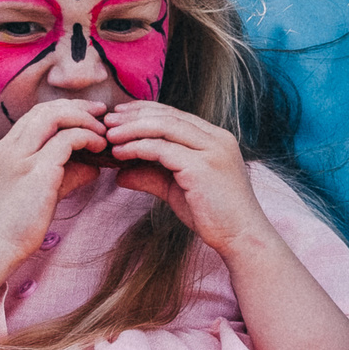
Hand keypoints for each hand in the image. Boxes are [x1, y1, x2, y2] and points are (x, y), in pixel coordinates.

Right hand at [0, 99, 108, 265]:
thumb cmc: (12, 227)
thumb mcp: (39, 193)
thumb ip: (65, 176)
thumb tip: (93, 167)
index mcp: (5, 150)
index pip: (35, 114)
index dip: (64, 109)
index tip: (87, 115)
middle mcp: (10, 148)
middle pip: (46, 109)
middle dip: (77, 107)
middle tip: (102, 113)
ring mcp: (21, 157)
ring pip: (55, 117)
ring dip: (84, 120)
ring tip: (103, 133)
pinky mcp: (36, 171)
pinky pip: (66, 140)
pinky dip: (86, 138)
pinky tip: (98, 149)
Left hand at [102, 103, 276, 260]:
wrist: (241, 238)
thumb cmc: (214, 216)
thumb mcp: (177, 190)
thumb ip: (152, 176)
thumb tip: (120, 174)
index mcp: (215, 138)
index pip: (175, 114)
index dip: (144, 111)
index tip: (119, 114)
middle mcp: (216, 138)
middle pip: (168, 115)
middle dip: (134, 115)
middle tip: (107, 119)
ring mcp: (212, 150)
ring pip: (164, 127)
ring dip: (132, 128)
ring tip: (109, 135)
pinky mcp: (203, 167)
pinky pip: (162, 149)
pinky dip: (138, 148)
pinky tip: (121, 153)